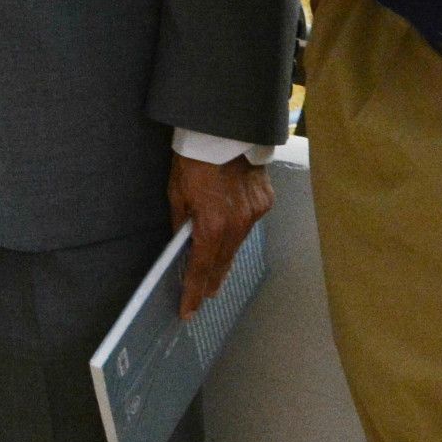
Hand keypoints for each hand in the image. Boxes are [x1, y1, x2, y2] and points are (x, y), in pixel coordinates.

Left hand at [170, 153, 274, 317]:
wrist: (225, 129)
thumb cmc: (193, 159)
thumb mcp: (176, 192)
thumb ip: (181, 223)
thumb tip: (182, 242)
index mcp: (211, 226)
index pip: (200, 269)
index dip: (193, 292)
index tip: (188, 312)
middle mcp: (237, 225)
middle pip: (222, 262)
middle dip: (211, 281)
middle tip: (203, 298)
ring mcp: (255, 214)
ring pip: (237, 245)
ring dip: (225, 258)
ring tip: (215, 273)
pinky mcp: (265, 202)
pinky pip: (249, 224)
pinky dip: (238, 230)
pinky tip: (231, 233)